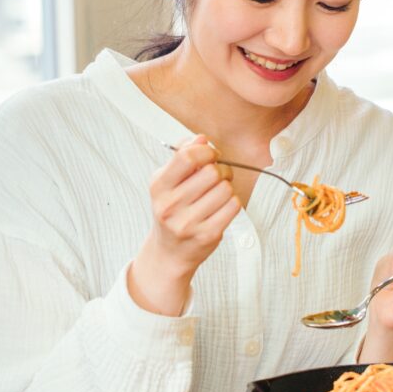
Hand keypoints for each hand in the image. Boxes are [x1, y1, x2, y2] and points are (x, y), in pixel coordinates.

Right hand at [129, 135, 239, 314]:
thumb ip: (182, 155)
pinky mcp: (208, 235)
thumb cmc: (172, 209)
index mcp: (158, 186)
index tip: (210, 156)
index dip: (206, 151)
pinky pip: (233, 206)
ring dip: (227, 187)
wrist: (169, 252)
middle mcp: (170, 205)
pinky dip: (232, 202)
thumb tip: (201, 139)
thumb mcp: (167, 181)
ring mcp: (188, 222)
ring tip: (218, 193)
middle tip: (217, 177)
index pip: (187, 156)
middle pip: (212, 172)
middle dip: (221, 170)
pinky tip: (222, 207)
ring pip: (225, 189)